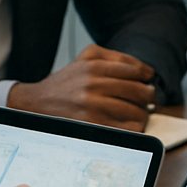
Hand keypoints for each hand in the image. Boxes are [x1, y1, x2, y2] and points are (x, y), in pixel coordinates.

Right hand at [8, 44, 155, 130]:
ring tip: (140, 113)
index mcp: (94, 66)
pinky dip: (134, 128)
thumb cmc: (66, 81)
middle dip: (148, 96)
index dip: (146, 76)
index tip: (148, 80)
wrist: (37, 102)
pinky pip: (126, 129)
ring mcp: (93, 106)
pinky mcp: (92, 125)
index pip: (134, 70)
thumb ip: (114, 56)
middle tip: (148, 99)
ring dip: (143, 113)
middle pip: (138, 91)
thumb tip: (144, 69)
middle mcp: (93, 84)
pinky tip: (130, 125)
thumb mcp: (86, 58)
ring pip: (135, 112)